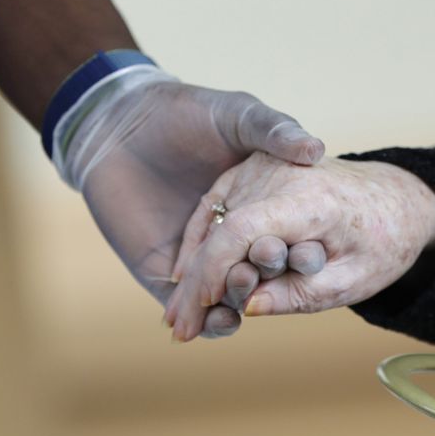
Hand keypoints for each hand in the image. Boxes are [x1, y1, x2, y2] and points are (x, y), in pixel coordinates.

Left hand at [59, 69, 324, 337]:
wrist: (119, 123)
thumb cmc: (183, 112)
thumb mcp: (239, 114)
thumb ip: (275, 131)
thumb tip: (315, 150)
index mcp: (260, 206)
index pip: (288, 241)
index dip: (303, 256)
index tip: (313, 261)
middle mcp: (235, 236)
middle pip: (261, 274)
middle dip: (270, 287)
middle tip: (273, 286)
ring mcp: (201, 258)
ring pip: (230, 298)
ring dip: (242, 308)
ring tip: (247, 308)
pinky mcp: (165, 272)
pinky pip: (192, 308)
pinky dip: (211, 323)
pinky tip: (223, 321)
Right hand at [164, 153, 434, 341]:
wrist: (397, 199)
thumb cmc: (383, 243)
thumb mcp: (354, 280)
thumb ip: (302, 295)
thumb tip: (247, 309)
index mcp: (311, 198)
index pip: (243, 230)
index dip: (214, 271)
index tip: (200, 309)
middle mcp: (280, 173)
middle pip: (221, 229)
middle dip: (196, 284)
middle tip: (179, 332)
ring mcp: (263, 166)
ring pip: (213, 221)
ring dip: (193, 269)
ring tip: (178, 318)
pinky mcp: (254, 167)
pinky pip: (216, 206)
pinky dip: (200, 241)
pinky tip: (184, 279)